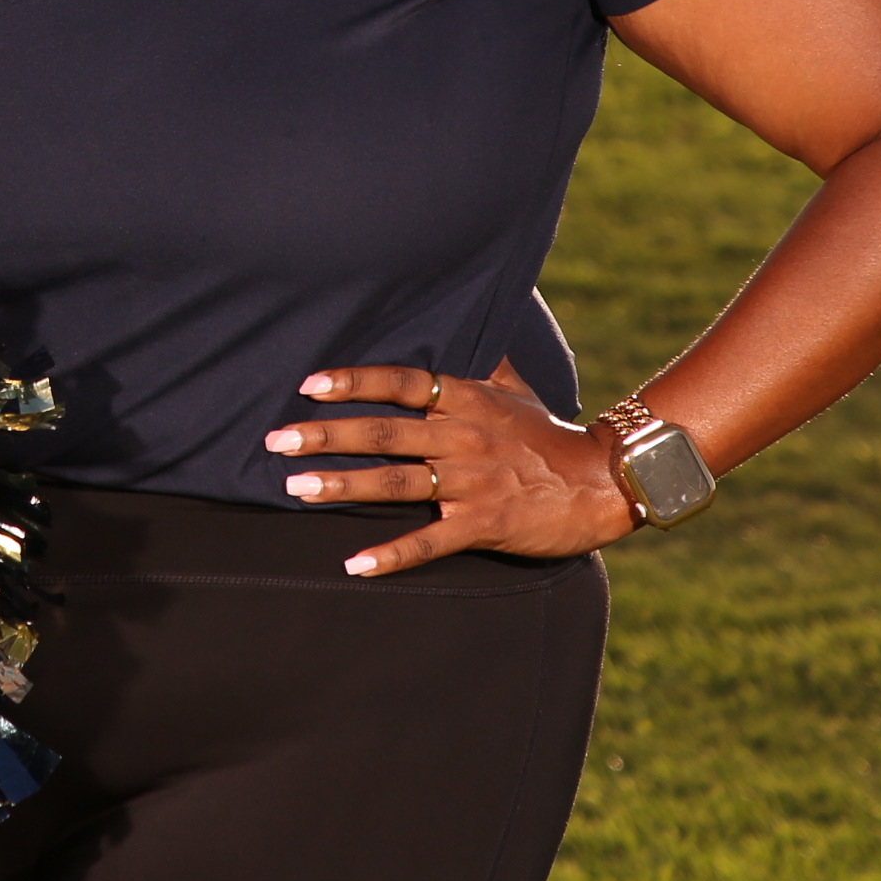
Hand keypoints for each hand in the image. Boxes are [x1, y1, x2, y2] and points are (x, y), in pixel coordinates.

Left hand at [267, 359, 637, 574]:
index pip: (401, 382)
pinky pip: (430, 540)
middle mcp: (464, 436)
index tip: (308, 384)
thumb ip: (478, 359)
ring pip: (398, 482)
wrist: (603, 483)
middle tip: (276, 440)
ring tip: (296, 488)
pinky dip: (391, 554)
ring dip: (344, 486)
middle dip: (327, 434)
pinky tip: (353, 564)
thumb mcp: (514, 387)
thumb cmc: (548, 434)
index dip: (355, 381)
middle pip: (385, 431)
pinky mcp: (485, 525)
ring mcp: (474, 482)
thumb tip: (461, 315)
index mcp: (467, 400)